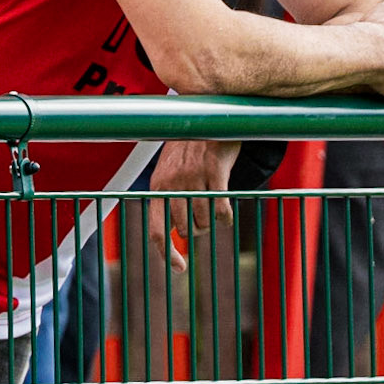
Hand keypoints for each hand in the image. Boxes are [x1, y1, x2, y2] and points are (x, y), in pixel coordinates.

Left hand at [145, 139, 239, 272]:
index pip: (157, 230)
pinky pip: (221, 209)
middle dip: (197, 229)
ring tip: (215, 210)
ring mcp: (193, 177)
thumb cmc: (188, 146)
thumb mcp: (169, 169)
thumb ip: (169, 197)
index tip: (180, 268)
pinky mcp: (215, 172)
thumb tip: (175, 232)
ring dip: (212, 221)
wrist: (206, 114)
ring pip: (204, 220)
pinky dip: (226, 216)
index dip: (167, 254)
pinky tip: (227, 212)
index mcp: (157, 185)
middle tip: (204, 219)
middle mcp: (173, 183)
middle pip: (185, 228)